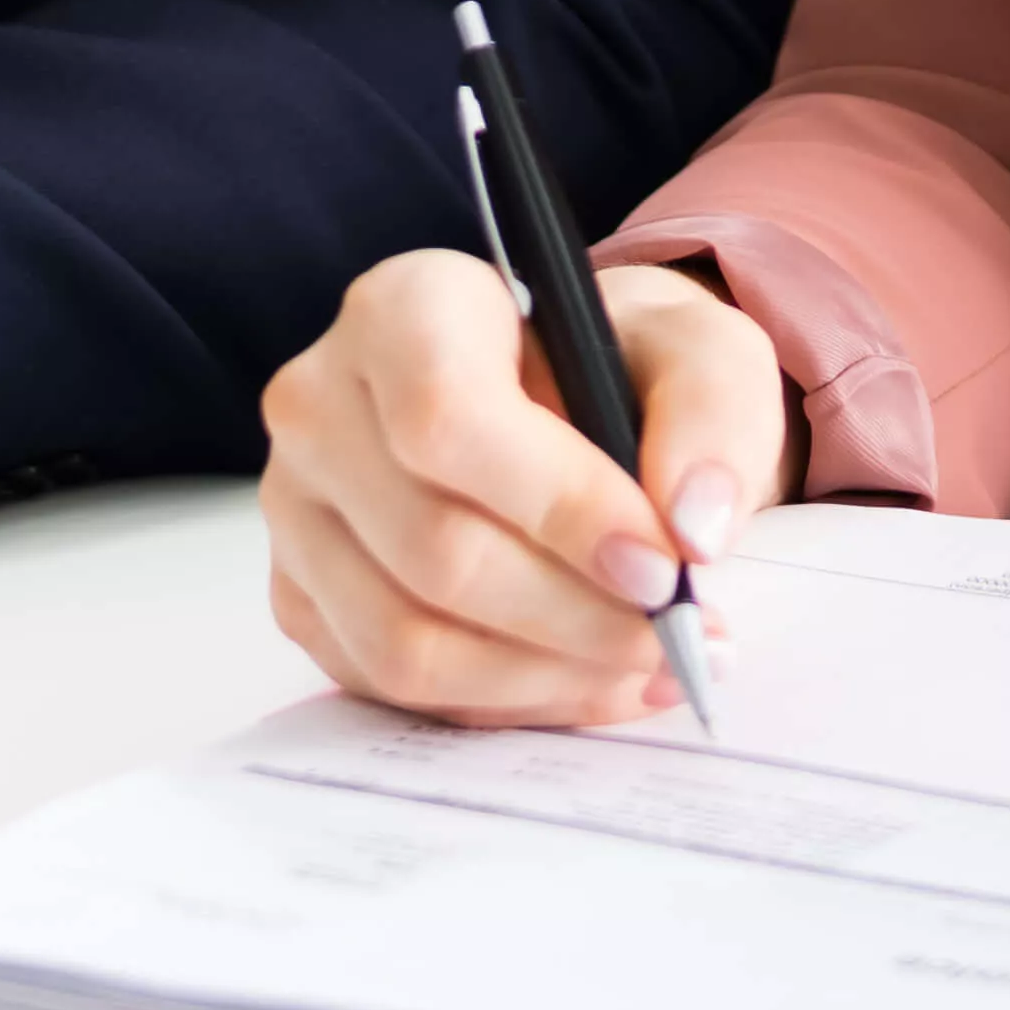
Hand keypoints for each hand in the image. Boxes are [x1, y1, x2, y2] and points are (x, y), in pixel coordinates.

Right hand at [257, 240, 784, 724]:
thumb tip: (692, 529)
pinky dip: (504, 700)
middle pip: (433, 548)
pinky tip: (583, 677)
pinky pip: (391, 686)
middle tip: (677, 635)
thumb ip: (713, 420)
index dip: (559, 509)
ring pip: (406, 638)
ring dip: (546, 675)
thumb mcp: (703, 353)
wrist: (573, 408)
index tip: (661, 567)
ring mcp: (296, 509)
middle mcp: (322, 403)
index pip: (446, 419)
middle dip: (575, 616)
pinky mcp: (301, 595)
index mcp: (404, 309)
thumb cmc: (627, 369)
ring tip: (645, 666)